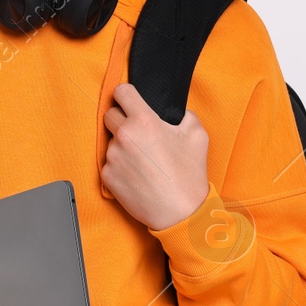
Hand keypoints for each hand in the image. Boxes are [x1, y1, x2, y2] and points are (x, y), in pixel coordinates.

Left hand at [102, 82, 209, 230]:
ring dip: (122, 144)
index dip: (127, 94)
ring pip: (110, 140)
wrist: (180, 213)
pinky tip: (137, 173)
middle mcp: (124, 136)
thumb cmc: (189, 175)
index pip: (121, 92)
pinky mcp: (107, 176)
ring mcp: (113, 157)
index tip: (130, 101)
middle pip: (110, 114)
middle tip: (138, 132)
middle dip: (122, 118)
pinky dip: (119, 164)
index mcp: (144, 121)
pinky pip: (109, 162)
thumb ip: (183, 115)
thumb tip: (172, 112)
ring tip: (142, 159)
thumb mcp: (197, 135)